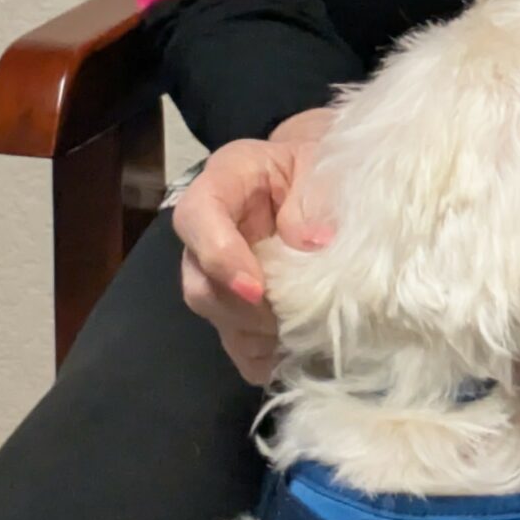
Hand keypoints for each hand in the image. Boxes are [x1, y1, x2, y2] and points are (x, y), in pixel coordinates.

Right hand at [172, 109, 334, 384]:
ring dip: (253, 335)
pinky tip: (290, 351)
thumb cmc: (320, 164)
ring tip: (296, 334)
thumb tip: (314, 244)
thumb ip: (313, 199)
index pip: (197, 216)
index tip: (255, 290)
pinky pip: (235, 342)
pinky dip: (262, 355)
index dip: (219, 257)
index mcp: (226, 179)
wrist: (321, 176)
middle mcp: (210, 229)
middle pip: (197, 281)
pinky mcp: (236, 303)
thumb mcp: (322, 164)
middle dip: (239, 309)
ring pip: (213, 316)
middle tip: (284, 318)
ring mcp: (218, 271)